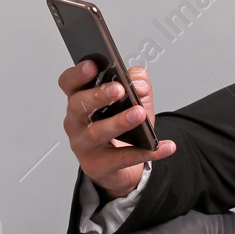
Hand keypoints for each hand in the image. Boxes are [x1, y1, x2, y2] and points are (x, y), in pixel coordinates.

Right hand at [59, 60, 175, 198]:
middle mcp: (76, 122)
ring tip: (139, 113)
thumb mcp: (132, 102)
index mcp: (80, 100)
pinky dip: (146, 152)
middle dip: (98, 95)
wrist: (120, 168)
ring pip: (97, 132)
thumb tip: (140, 83)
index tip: (93, 65)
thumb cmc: (121, 129)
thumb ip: (137, 84)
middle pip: (78, 105)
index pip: (69, 83)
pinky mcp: (97, 166)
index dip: (77, 74)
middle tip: (119, 89)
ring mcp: (83, 145)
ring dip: (119, 122)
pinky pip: (122, 159)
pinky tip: (165, 146)